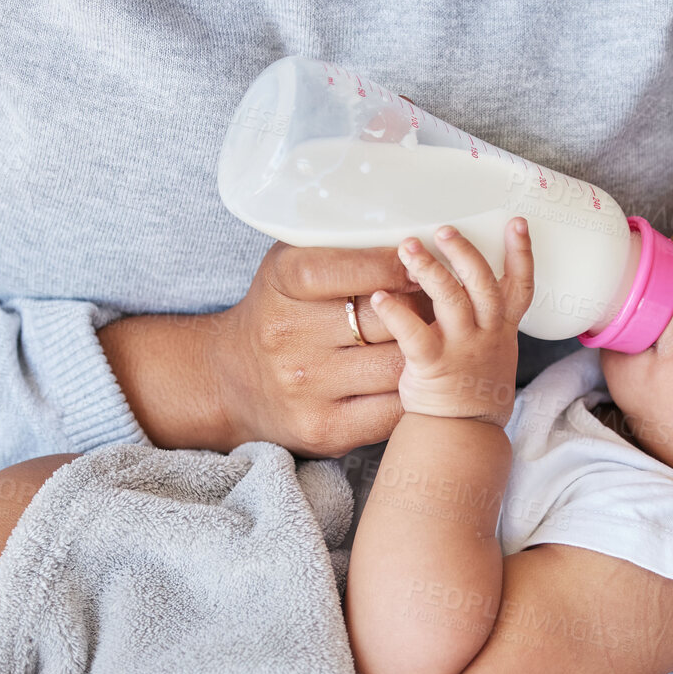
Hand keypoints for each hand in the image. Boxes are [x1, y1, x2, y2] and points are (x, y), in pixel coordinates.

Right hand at [99, 243, 431, 455]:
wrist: (230, 382)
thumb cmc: (280, 312)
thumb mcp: (291, 264)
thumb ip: (343, 248)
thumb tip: (419, 243)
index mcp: (283, 281)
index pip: (355, 268)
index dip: (396, 268)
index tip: (417, 266)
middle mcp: (289, 336)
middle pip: (388, 319)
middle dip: (423, 311)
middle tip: (442, 306)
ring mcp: (306, 388)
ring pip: (398, 367)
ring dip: (426, 355)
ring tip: (436, 343)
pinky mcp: (325, 430)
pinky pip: (393, 412)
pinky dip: (414, 395)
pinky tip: (417, 382)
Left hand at [368, 220, 533, 428]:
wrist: (465, 434)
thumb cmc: (472, 390)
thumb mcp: (493, 351)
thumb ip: (481, 319)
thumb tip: (461, 285)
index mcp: (501, 328)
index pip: (521, 285)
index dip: (521, 252)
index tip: (515, 221)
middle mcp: (486, 333)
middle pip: (482, 283)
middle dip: (464, 252)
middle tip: (444, 231)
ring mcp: (462, 349)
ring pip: (451, 299)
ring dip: (430, 269)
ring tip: (408, 247)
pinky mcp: (434, 365)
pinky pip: (415, 334)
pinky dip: (396, 312)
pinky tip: (379, 296)